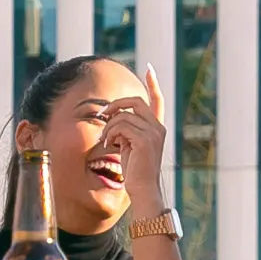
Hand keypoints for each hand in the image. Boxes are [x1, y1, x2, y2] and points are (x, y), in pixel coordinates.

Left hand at [97, 67, 170, 210]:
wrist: (143, 190)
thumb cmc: (135, 172)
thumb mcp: (130, 146)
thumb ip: (126, 131)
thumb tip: (111, 119)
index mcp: (157, 128)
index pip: (157, 101)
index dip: (153, 84)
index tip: (149, 69)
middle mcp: (158, 128)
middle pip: (135, 102)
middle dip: (115, 105)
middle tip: (102, 115)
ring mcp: (153, 133)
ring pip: (123, 116)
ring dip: (109, 127)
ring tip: (105, 141)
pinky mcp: (144, 140)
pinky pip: (120, 126)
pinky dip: (110, 134)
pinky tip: (109, 145)